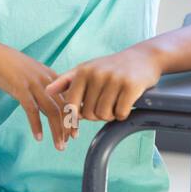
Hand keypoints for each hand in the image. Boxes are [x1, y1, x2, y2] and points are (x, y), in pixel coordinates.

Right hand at [0, 38, 69, 149]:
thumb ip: (43, 87)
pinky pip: (32, 110)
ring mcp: (34, 83)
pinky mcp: (20, 88)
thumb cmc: (9, 65)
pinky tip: (38, 137)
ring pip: (52, 111)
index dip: (74, 116)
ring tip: (59, 145)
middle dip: (69, 126)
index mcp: (51, 75)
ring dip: (57, 130)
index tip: (74, 131)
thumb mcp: (32, 73)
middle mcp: (46, 79)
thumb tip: (51, 106)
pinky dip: (37, 125)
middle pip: (64, 106)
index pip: (70, 98)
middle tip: (69, 141)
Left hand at [45, 43, 163, 133]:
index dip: (70, 121)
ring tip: (115, 105)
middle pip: (89, 113)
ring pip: (104, 114)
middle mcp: (96, 74)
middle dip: (96, 116)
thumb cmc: (111, 67)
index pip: (70, 104)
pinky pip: (120, 112)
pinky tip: (126, 105)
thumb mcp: (87, 69)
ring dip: (110, 115)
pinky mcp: (131, 85)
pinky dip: (123, 114)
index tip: (71, 134)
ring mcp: (114, 79)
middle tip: (105, 107)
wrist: (143, 57)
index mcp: (82, 72)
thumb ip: (66, 81)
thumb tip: (46, 91)